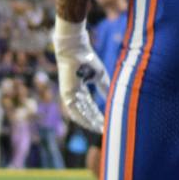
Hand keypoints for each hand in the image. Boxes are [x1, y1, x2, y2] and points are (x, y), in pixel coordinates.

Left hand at [52, 18, 109, 132]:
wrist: (76, 50)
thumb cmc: (88, 60)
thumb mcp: (100, 77)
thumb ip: (105, 89)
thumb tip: (112, 100)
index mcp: (81, 90)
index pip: (91, 107)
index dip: (99, 116)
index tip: (107, 124)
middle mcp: (75, 94)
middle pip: (86, 112)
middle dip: (96, 122)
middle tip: (105, 130)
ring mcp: (69, 95)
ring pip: (80, 113)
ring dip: (90, 122)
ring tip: (100, 129)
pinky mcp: (66, 94)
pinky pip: (74, 110)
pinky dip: (83, 118)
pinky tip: (91, 124)